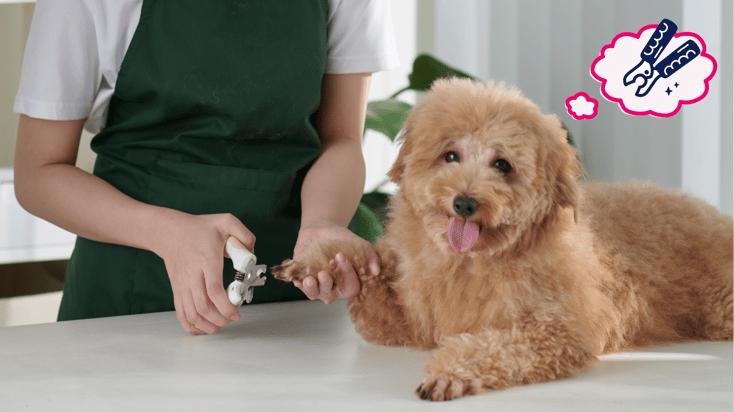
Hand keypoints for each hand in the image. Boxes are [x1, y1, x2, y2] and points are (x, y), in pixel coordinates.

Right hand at [155, 211, 254, 334]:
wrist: (169, 232)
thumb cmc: (199, 228)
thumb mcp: (225, 221)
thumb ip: (243, 234)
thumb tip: (253, 251)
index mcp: (206, 259)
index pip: (213, 289)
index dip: (225, 306)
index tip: (237, 312)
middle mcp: (192, 275)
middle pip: (202, 306)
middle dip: (220, 319)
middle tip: (232, 319)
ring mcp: (182, 284)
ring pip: (191, 313)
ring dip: (207, 325)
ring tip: (221, 324)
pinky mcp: (177, 290)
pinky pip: (181, 313)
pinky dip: (191, 326)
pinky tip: (203, 328)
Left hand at [292, 220, 378, 303]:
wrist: (321, 229)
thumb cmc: (342, 239)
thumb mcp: (358, 244)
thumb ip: (369, 256)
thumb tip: (376, 271)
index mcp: (348, 283)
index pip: (351, 287)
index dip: (347, 275)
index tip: (342, 256)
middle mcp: (332, 288)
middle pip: (329, 296)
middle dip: (326, 285)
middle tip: (324, 273)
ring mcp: (317, 285)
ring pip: (313, 294)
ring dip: (311, 288)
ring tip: (309, 279)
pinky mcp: (302, 279)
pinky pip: (300, 287)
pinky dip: (298, 284)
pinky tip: (297, 280)